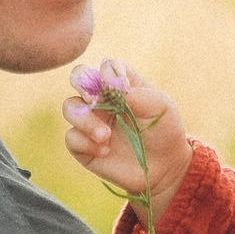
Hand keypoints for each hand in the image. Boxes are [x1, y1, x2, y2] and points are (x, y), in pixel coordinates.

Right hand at [60, 66, 191, 208]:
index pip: (107, 66)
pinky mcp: (84, 146)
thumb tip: (110, 86)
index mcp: (121, 84)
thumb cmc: (163, 130)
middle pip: (78, 77)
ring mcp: (91, 121)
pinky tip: (105, 151)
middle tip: (93, 100)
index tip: (124, 89)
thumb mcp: (160, 107)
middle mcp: (102, 98)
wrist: (164, 167)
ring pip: (70, 107)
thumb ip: (137, 93)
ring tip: (105, 136)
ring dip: (84, 119)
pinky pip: (71, 138)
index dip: (109, 74)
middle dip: (81, 83)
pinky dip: (85, 143)